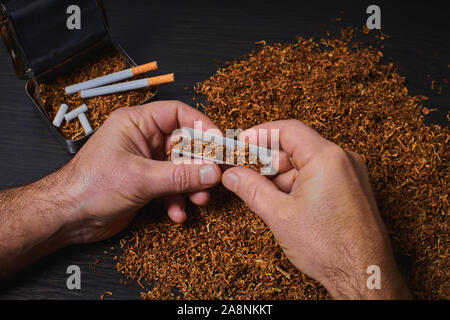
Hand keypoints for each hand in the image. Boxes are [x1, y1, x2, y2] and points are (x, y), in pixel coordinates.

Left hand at [56, 100, 221, 243]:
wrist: (69, 217)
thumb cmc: (89, 187)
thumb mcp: (141, 179)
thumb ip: (180, 176)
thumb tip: (212, 172)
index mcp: (136, 123)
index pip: (178, 114)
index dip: (202, 126)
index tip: (220, 143)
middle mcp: (142, 139)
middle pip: (183, 144)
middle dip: (199, 164)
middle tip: (214, 177)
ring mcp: (145, 162)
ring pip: (180, 168)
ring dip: (191, 185)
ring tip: (199, 199)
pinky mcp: (145, 182)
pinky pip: (170, 186)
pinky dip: (176, 200)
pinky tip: (176, 212)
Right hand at [221, 120, 410, 298]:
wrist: (364, 276)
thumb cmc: (330, 248)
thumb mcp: (279, 215)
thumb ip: (251, 189)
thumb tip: (232, 175)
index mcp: (327, 158)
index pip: (287, 130)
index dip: (260, 134)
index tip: (241, 144)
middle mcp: (343, 160)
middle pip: (296, 147)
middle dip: (268, 161)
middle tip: (246, 175)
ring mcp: (350, 174)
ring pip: (306, 163)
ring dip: (282, 176)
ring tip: (267, 198)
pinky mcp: (352, 189)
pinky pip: (319, 175)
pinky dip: (298, 185)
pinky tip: (285, 204)